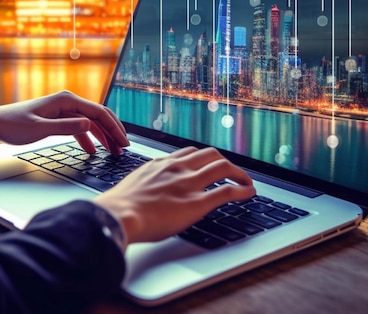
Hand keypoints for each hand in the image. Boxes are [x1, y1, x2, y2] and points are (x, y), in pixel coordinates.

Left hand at [0, 91, 128, 154]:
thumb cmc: (14, 124)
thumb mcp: (40, 129)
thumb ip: (65, 127)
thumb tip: (88, 125)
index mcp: (66, 100)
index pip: (99, 112)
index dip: (114, 128)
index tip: (123, 142)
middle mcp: (68, 102)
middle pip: (99, 115)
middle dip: (113, 131)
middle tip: (124, 147)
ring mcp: (64, 110)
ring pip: (91, 122)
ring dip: (103, 136)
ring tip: (113, 151)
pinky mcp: (59, 118)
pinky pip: (80, 127)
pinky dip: (89, 138)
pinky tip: (94, 150)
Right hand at [94, 146, 255, 244]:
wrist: (118, 214)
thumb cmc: (120, 206)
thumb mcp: (134, 185)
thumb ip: (147, 183)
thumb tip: (147, 192)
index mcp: (162, 164)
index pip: (189, 152)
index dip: (204, 158)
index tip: (209, 164)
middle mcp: (178, 168)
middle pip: (210, 154)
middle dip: (224, 162)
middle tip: (231, 172)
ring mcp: (189, 183)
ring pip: (223, 167)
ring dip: (239, 173)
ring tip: (246, 182)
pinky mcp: (197, 202)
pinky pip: (227, 190)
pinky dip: (242, 190)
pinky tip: (249, 193)